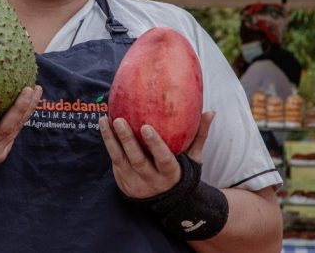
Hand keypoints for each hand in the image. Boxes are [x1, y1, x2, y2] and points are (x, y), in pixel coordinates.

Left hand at [99, 111, 214, 198]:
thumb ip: (199, 135)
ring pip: (121, 160)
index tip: (146, 127)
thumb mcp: (193, 158)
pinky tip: (104, 125)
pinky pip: (114, 160)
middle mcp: (152, 180)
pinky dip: (108, 143)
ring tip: (105, 120)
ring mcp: (135, 182)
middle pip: (138, 160)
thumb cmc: (182, 171)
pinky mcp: (123, 181)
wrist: (167, 202)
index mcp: (171, 173)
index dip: (155, 145)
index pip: (163, 159)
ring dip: (112, 140)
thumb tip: (210, 112)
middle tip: (119, 120)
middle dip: (128, 140)